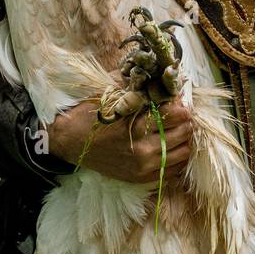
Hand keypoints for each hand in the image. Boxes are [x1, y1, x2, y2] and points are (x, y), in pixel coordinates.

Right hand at [45, 97, 193, 185]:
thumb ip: (136, 84)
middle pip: (184, 132)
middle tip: (179, 112)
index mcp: (135, 124)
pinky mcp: (140, 178)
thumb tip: (161, 75)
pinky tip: (169, 146)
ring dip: (184, 138)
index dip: (180, 104)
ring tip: (175, 129)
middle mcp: (142, 148)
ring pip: (183, 152)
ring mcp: (143, 167)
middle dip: (184, 119)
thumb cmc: (90, 113)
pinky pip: (174, 170)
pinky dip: (177, 157)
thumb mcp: (110, 91)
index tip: (176, 99)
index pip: (176, 114)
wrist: (69, 141)